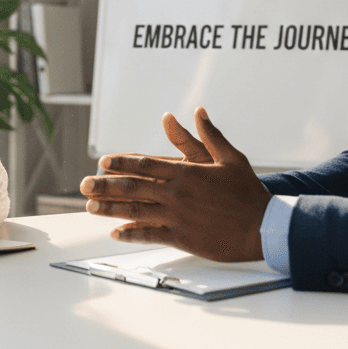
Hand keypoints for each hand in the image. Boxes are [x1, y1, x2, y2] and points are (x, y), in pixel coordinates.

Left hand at [79, 107, 271, 260]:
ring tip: (89, 207)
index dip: (121, 162)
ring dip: (110, 209)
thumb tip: (198, 111)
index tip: (103, 161)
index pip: (145, 164)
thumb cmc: (247, 191)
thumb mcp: (229, 157)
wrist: (263, 227)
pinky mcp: (182, 238)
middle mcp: (176, 194)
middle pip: (133, 188)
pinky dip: (131, 233)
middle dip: (105, 186)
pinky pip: (150, 235)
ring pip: (135, 211)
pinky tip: (116, 233)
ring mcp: (177, 217)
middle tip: (84, 185)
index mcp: (186, 172)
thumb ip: (208, 135)